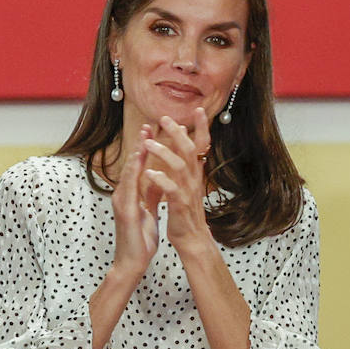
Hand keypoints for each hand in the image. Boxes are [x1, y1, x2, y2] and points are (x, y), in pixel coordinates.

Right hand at [109, 128, 160, 282]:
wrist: (132, 262)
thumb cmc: (140, 240)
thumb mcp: (148, 213)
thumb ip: (150, 196)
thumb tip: (155, 181)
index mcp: (131, 196)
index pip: (139, 168)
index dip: (145, 150)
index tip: (152, 133)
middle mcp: (123, 195)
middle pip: (132, 165)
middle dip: (140, 145)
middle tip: (148, 125)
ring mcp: (122, 201)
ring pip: (130, 172)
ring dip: (137, 153)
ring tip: (144, 136)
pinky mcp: (125, 210)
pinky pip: (130, 187)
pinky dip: (134, 171)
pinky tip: (139, 160)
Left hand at [141, 109, 212, 252]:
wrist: (191, 238)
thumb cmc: (186, 213)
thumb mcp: (189, 188)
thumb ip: (191, 172)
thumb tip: (199, 157)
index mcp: (193, 174)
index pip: (199, 146)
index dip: (200, 128)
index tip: (198, 110)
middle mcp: (193, 179)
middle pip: (190, 150)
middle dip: (178, 133)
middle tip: (165, 118)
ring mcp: (188, 191)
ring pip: (180, 166)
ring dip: (164, 153)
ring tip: (149, 143)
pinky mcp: (180, 205)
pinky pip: (171, 189)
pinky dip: (161, 179)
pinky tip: (150, 173)